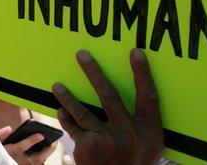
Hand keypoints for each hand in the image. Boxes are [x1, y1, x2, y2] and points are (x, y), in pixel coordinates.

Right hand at [0, 125, 56, 164]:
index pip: (21, 147)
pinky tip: (46, 151)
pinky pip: (37, 164)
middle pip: (37, 159)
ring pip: (38, 163)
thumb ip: (0, 135)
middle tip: (54, 141)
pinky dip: (42, 159)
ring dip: (46, 155)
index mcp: (9, 153)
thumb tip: (9, 128)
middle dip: (47, 150)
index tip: (41, 135)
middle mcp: (17, 162)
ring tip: (52, 144)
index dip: (32, 140)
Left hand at [52, 49, 162, 164]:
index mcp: (149, 132)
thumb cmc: (135, 163)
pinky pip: (73, 127)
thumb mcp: (149, 146)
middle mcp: (129, 134)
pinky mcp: (88, 148)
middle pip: (109, 95)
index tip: (135, 52)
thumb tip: (130, 91)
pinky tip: (60, 111)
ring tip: (57, 85)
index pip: (148, 96)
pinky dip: (66, 118)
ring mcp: (107, 141)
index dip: (142, 73)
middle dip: (94, 72)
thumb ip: (140, 123)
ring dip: (68, 96)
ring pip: (83, 110)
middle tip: (81, 55)